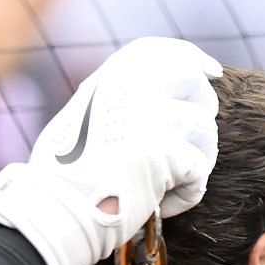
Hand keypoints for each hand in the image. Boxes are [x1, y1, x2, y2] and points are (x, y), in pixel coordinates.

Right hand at [0, 36, 221, 264]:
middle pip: (198, 87)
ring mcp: (152, 117)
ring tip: (164, 185)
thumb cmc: (62, 178)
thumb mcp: (85, 119)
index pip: (167, 53)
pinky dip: (184, 195)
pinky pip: (199, 174)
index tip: (212, 74)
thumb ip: (119, 103)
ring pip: (205, 133)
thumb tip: (159, 106)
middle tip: (186, 145)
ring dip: (194, 163)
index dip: (196, 62)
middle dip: (202, 115)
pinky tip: (157, 206)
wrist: (53, 211)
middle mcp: (134, 86)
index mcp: (113, 76)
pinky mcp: (166, 154)